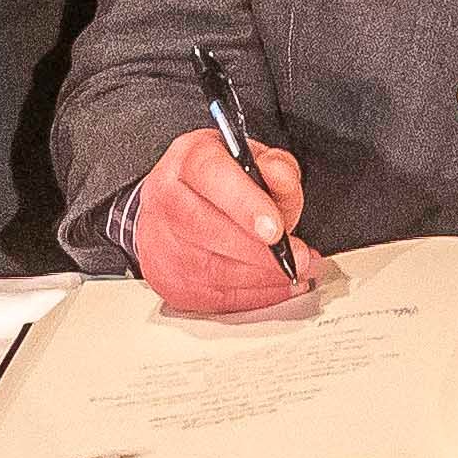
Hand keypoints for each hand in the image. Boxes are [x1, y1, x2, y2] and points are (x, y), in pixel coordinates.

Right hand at [127, 125, 325, 313]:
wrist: (175, 206)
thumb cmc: (218, 184)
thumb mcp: (254, 162)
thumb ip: (275, 167)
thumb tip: (280, 177)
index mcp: (188, 160)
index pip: (212, 176)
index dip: (246, 205)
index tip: (275, 230)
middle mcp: (166, 198)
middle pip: (208, 229)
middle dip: (261, 251)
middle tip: (299, 258)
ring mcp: (159, 242)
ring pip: (211, 269)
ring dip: (261, 276)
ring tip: (294, 271)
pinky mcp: (166, 279)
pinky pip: (212, 296)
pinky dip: (252, 295)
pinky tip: (275, 286)